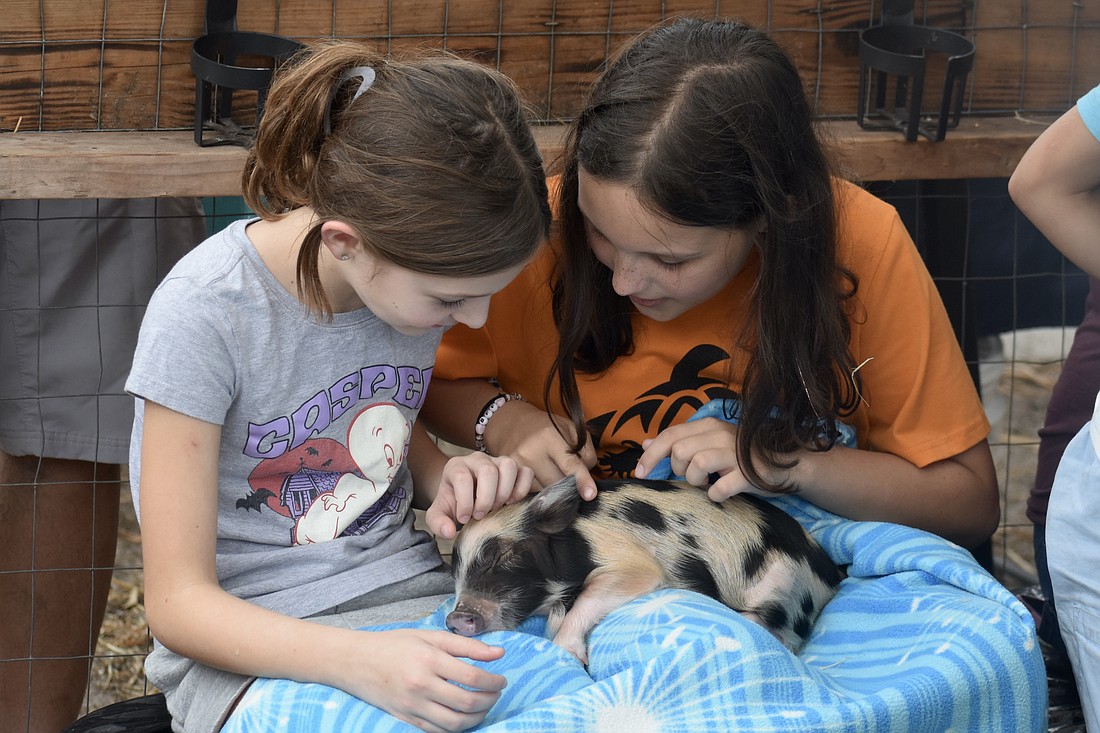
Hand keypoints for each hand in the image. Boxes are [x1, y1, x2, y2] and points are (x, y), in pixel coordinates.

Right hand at [344, 628, 506, 732]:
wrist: (355, 662)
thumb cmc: (394, 644)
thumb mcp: (430, 636)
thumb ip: (467, 645)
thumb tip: (498, 653)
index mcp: (429, 659)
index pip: (473, 677)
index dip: (494, 682)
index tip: (501, 680)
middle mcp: (421, 685)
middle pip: (467, 703)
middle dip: (489, 700)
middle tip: (496, 693)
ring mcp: (413, 705)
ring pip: (455, 723)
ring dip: (477, 718)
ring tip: (483, 706)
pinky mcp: (406, 719)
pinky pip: (437, 732)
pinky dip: (456, 728)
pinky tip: (463, 716)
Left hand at [425, 453, 533, 538]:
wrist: (464, 496)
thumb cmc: (453, 504)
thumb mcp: (438, 514)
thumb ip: (438, 523)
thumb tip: (449, 531)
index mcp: (456, 467)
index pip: (462, 478)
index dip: (464, 501)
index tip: (464, 519)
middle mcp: (477, 459)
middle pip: (487, 470)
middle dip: (486, 498)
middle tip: (480, 515)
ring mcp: (497, 461)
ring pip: (508, 466)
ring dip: (504, 492)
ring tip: (498, 507)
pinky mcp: (515, 469)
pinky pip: (526, 472)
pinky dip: (522, 488)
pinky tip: (512, 502)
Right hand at [484, 400, 598, 499]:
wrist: (511, 424)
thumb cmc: (546, 427)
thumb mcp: (571, 429)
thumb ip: (585, 452)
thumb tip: (585, 481)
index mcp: (549, 436)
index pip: (569, 464)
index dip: (582, 480)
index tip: (590, 495)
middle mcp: (530, 452)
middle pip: (558, 482)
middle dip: (569, 482)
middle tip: (567, 470)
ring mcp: (517, 466)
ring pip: (546, 491)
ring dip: (554, 486)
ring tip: (549, 469)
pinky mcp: (509, 477)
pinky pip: (532, 493)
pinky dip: (540, 488)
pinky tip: (538, 474)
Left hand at [635, 418, 774, 501]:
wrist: (788, 464)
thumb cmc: (741, 455)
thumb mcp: (709, 443)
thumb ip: (679, 441)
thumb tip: (645, 442)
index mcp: (709, 426)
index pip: (670, 435)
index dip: (650, 455)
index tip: (639, 473)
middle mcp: (720, 435)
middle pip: (679, 451)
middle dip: (678, 470)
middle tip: (691, 477)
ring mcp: (735, 454)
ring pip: (696, 465)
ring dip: (695, 481)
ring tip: (706, 483)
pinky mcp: (748, 474)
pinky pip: (719, 488)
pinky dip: (715, 495)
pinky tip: (721, 493)